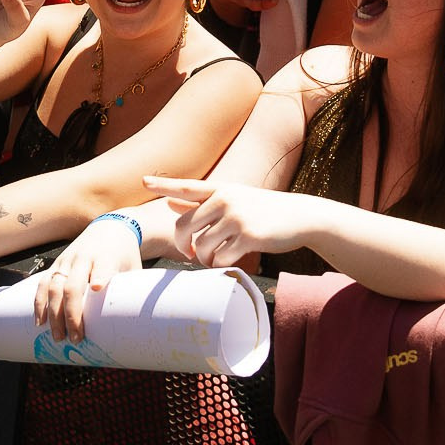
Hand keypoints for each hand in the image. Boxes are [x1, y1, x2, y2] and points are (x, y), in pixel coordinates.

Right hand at [35, 215, 146, 342]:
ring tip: (57, 336)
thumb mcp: (133, 268)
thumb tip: (132, 322)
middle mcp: (83, 258)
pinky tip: (40, 321)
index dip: (100, 277)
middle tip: (75, 338)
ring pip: (54, 286)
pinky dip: (40, 303)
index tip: (98, 289)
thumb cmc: (123, 254)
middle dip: (71, 314)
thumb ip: (129, 290)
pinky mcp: (56, 264)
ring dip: (53, 313)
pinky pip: (43, 283)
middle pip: (72, 286)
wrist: (110, 229)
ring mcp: (67, 261)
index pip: (102, 267)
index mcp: (106, 257)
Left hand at [146, 176, 315, 268]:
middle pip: (186, 225)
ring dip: (203, 257)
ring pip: (202, 245)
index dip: (164, 185)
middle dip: (182, 243)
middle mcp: (226, 200)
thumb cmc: (263, 209)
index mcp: (221, 188)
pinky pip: (220, 258)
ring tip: (213, 257)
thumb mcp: (234, 198)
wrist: (300, 217)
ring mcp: (237, 218)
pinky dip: (219, 264)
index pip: (187, 186)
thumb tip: (169, 203)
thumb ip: (202, 202)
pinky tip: (226, 261)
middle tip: (187, 252)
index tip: (143, 181)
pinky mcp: (249, 237)